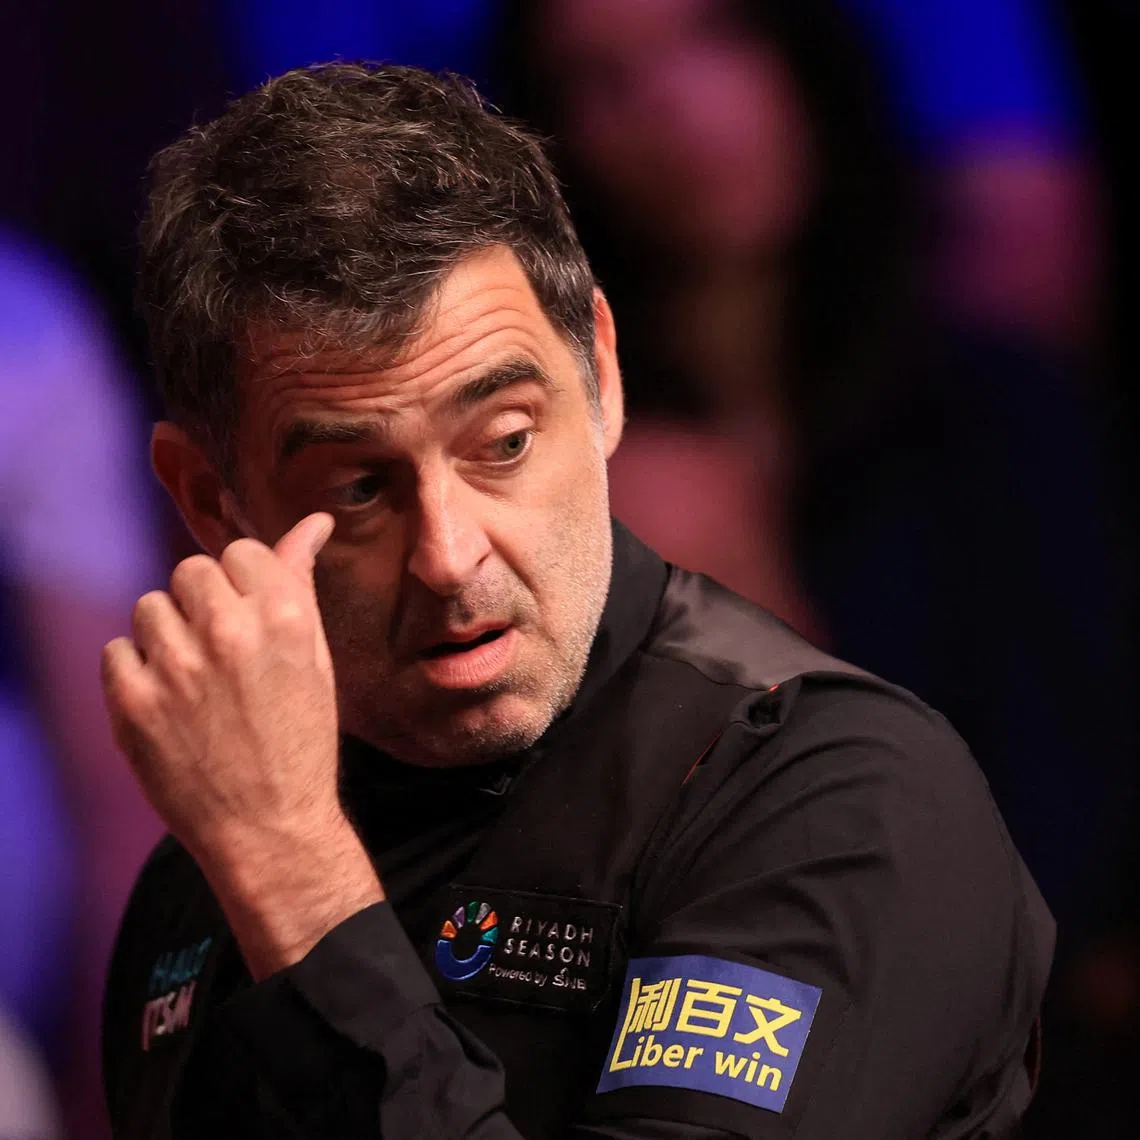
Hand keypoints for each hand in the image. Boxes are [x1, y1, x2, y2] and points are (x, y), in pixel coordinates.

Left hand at [102, 512, 382, 976]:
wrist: (270, 827)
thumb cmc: (300, 740)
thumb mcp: (315, 658)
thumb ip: (301, 584)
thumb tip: (313, 523)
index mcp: (283, 618)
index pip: (239, 551)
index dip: (240, 582)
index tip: (245, 613)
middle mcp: (229, 633)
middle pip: (189, 570)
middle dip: (202, 603)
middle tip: (219, 649)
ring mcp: (177, 668)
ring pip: (149, 607)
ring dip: (166, 636)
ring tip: (192, 680)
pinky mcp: (133, 704)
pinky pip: (116, 652)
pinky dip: (135, 673)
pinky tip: (166, 703)